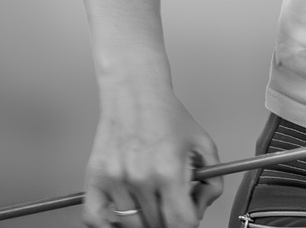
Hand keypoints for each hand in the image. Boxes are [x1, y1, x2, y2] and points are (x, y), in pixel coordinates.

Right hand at [83, 86, 220, 227]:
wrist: (135, 92)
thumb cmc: (166, 115)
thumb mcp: (203, 143)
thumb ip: (212, 181)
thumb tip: (201, 205)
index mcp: (169, 170)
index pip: (181, 222)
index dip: (189, 223)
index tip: (188, 217)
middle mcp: (141, 178)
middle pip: (157, 225)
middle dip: (168, 219)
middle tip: (171, 203)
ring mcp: (115, 180)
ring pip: (131, 225)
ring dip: (144, 220)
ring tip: (151, 202)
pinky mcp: (95, 177)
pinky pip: (94, 218)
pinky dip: (107, 224)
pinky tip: (120, 216)